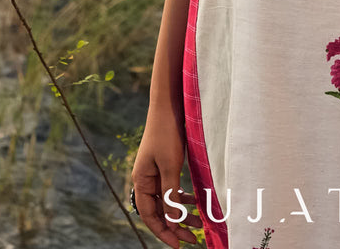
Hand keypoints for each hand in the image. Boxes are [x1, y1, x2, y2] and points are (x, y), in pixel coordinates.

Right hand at [130, 110, 201, 245]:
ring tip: (198, 223)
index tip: (179, 245)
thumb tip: (172, 221)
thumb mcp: (170, 166)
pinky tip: (194, 201)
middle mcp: (146, 179)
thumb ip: (170, 194)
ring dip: (180, 213)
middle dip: (174, 226)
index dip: (163, 232)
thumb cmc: (167, 133)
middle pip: (158, 211)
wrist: (169, 105)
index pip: (149, 216)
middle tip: (193, 238)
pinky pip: (172, 188)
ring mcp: (155, 172)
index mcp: (141, 181)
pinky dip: (182, 197)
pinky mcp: (166, 164)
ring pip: (167, 201)